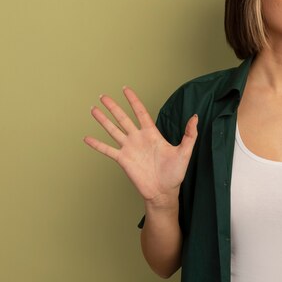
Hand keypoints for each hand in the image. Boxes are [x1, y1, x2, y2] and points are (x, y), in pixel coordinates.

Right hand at [83, 87, 197, 208]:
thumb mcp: (185, 152)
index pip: (140, 112)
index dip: (133, 100)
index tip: (126, 89)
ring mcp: (129, 148)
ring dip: (103, 120)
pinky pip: (108, 150)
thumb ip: (190, 134)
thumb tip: (195, 117)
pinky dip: (97, 144)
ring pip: (113, 130)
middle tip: (103, 96)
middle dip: (113, 107)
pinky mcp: (123, 160)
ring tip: (93, 109)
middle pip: (123, 118)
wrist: (164, 192)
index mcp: (152, 134)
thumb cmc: (175, 173)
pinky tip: (86, 138)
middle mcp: (138, 138)